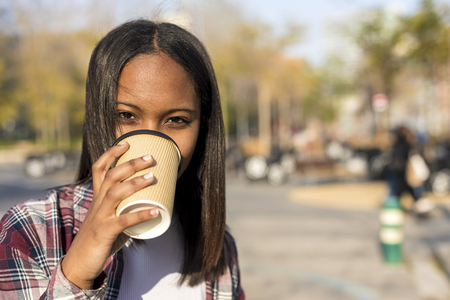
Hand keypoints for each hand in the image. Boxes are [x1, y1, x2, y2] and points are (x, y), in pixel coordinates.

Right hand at [61, 141, 158, 289]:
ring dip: (134, 183)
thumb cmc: (99, 239)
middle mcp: (97, 203)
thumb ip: (127, 210)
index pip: (100, 169)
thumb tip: (155, 205)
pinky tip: (155, 212)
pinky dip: (140, 215)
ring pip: (115, 193)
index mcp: (97, 197)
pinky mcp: (104, 232)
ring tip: (152, 176)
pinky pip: (123, 220)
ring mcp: (99, 217)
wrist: (79, 263)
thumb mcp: (111, 218)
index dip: (111, 154)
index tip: (126, 143)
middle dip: (130, 164)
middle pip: (111, 176)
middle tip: (150, 157)